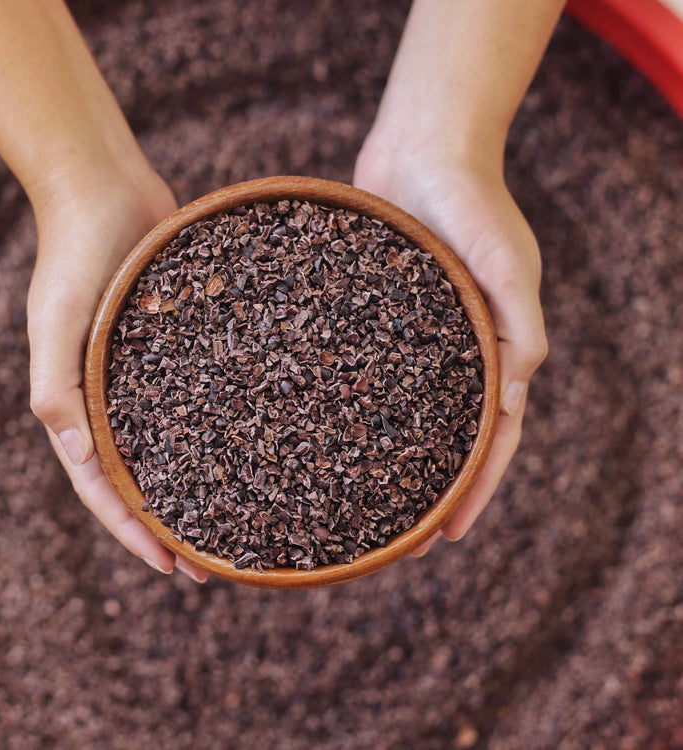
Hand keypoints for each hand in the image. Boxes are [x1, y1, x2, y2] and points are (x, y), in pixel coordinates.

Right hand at [27, 168, 208, 582]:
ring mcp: (149, 378)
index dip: (136, 534)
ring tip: (241, 522)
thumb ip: (56, 389)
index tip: (175, 570)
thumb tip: (78, 459)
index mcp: (79, 406)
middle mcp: (114, 400)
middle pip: (143, 479)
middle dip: (173, 527)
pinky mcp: (181, 350)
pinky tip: (258, 449)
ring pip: (177, 446)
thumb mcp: (54, 322)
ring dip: (201, 487)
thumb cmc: (72, 253)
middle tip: (215, 567)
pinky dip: (222, 429)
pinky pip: (201, 399)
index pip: (104, 488)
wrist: (106, 190)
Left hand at [354, 143, 547, 553]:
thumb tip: (514, 400)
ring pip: (403, 415)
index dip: (474, 491)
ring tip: (359, 506)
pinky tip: (325, 435)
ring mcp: (413, 340)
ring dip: (390, 462)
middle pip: (445, 440)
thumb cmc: (471, 200)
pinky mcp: (373, 319)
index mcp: (494, 350)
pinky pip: (365, 373)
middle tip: (399, 544)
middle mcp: (455, 354)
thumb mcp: (505, 261)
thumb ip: (517, 324)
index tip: (448, 537)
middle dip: (428, 494)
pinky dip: (354, 408)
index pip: (493, 439)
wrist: (422, 147)